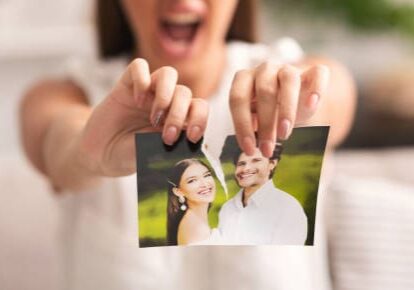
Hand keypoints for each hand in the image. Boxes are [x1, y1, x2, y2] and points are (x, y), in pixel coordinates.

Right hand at [78, 58, 208, 175]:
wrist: (99, 154)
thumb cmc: (128, 155)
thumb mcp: (149, 154)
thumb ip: (165, 142)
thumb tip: (183, 134)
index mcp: (177, 119)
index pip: (199, 108)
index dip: (200, 118)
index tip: (191, 136)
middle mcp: (165, 103)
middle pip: (184, 93)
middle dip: (179, 114)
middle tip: (167, 135)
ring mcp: (147, 92)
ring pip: (168, 74)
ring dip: (165, 94)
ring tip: (154, 116)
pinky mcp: (126, 85)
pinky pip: (139, 66)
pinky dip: (141, 79)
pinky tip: (136, 100)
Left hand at [229, 62, 328, 156]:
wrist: (293, 97)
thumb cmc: (268, 110)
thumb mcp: (255, 118)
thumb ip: (251, 125)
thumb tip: (250, 143)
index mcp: (244, 79)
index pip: (238, 98)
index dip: (242, 124)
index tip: (249, 148)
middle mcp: (265, 70)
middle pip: (265, 90)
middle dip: (265, 123)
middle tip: (267, 148)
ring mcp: (288, 68)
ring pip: (289, 79)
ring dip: (287, 109)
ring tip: (285, 134)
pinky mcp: (312, 71)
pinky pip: (318, 73)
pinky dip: (317, 88)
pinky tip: (312, 105)